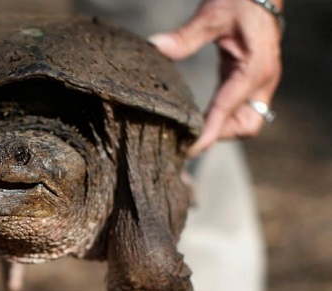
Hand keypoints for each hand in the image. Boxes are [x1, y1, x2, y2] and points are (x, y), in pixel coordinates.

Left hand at [148, 0, 282, 156]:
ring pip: (247, 119)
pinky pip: (242, 108)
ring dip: (223, 129)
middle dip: (220, 135)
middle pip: (247, 125)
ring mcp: (261, 81)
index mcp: (254, 69)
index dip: (208, 134)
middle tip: (188, 137)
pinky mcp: (253, 78)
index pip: (228, 111)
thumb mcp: (212, 14)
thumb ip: (186, 36)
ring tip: (193, 131)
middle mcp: (263, 80)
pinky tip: (202, 118)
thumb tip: (155, 48)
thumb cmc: (239, 0)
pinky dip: (224, 117)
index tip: (189, 150)